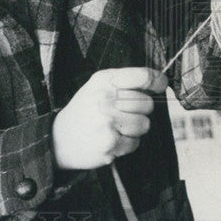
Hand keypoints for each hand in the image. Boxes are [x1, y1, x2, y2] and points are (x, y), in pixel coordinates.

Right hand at [51, 67, 166, 169]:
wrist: (58, 139)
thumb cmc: (86, 110)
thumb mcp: (98, 86)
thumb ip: (126, 81)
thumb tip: (161, 81)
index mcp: (104, 80)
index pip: (142, 76)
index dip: (157, 80)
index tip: (161, 84)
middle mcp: (105, 99)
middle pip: (147, 103)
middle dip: (142, 110)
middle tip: (124, 113)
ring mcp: (107, 122)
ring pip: (144, 124)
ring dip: (135, 128)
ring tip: (117, 127)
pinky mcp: (109, 144)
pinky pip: (135, 142)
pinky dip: (127, 143)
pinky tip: (112, 138)